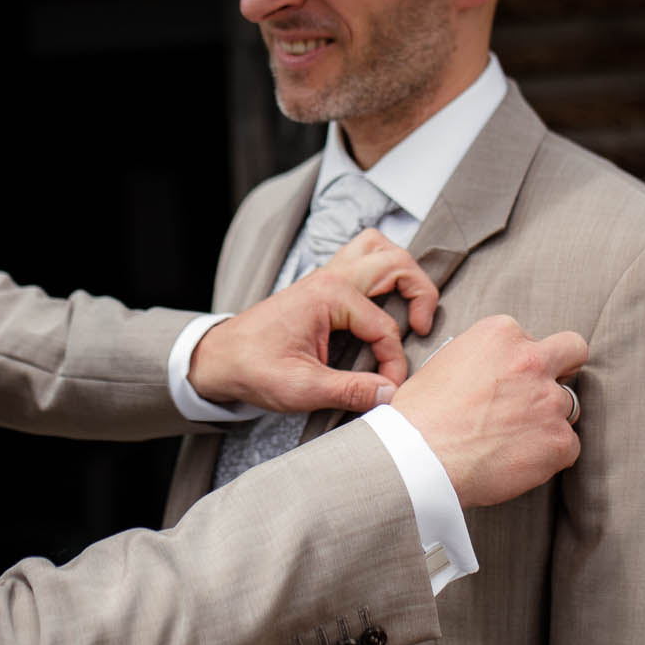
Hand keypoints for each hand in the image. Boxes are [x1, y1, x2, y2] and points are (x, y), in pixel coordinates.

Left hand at [188, 238, 434, 413]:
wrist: (220, 358)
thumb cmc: (254, 368)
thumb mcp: (302, 388)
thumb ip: (350, 391)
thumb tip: (392, 394)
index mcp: (329, 296)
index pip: (385, 327)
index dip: (394, 363)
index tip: (389, 389)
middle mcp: (332, 277)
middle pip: (395, 262)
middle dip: (420, 293)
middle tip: (423, 327)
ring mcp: (328, 276)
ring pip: (379, 249)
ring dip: (402, 272)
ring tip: (410, 307)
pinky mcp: (324, 285)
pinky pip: (363, 261)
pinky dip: (383, 274)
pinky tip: (385, 304)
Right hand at [391, 317, 586, 507]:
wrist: (418, 458)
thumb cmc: (419, 415)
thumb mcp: (444, 362)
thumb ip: (481, 359)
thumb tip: (492, 374)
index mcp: (501, 333)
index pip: (530, 338)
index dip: (520, 360)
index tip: (509, 379)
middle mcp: (531, 360)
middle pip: (573, 351)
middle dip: (564, 367)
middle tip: (542, 391)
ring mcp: (550, 401)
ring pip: (568, 406)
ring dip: (548, 419)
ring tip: (514, 439)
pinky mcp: (559, 441)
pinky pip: (568, 446)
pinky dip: (549, 456)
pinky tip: (518, 462)